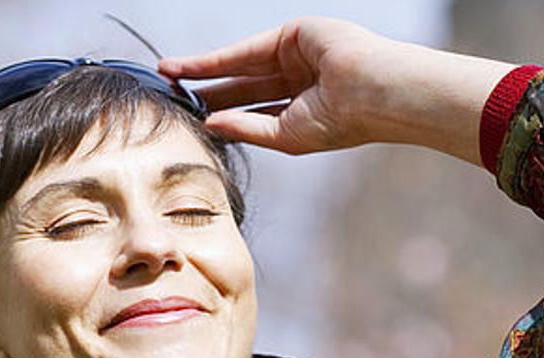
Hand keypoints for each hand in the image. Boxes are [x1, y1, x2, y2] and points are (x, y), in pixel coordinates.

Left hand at [159, 17, 517, 165]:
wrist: (376, 93)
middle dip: (205, 92)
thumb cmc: (341, 122)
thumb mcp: (285, 135)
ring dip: (201, 73)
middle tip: (170, 99)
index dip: (220, 116)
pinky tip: (187, 69)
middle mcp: (295, 82)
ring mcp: (293, 57)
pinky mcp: (292, 35)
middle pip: (239, 89)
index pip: (252, 112)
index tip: (189, 123)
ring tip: (167, 79)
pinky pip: (245, 51)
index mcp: (299, 110)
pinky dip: (215, 60)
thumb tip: (209, 124)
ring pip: (237, 67)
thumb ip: (246, 128)